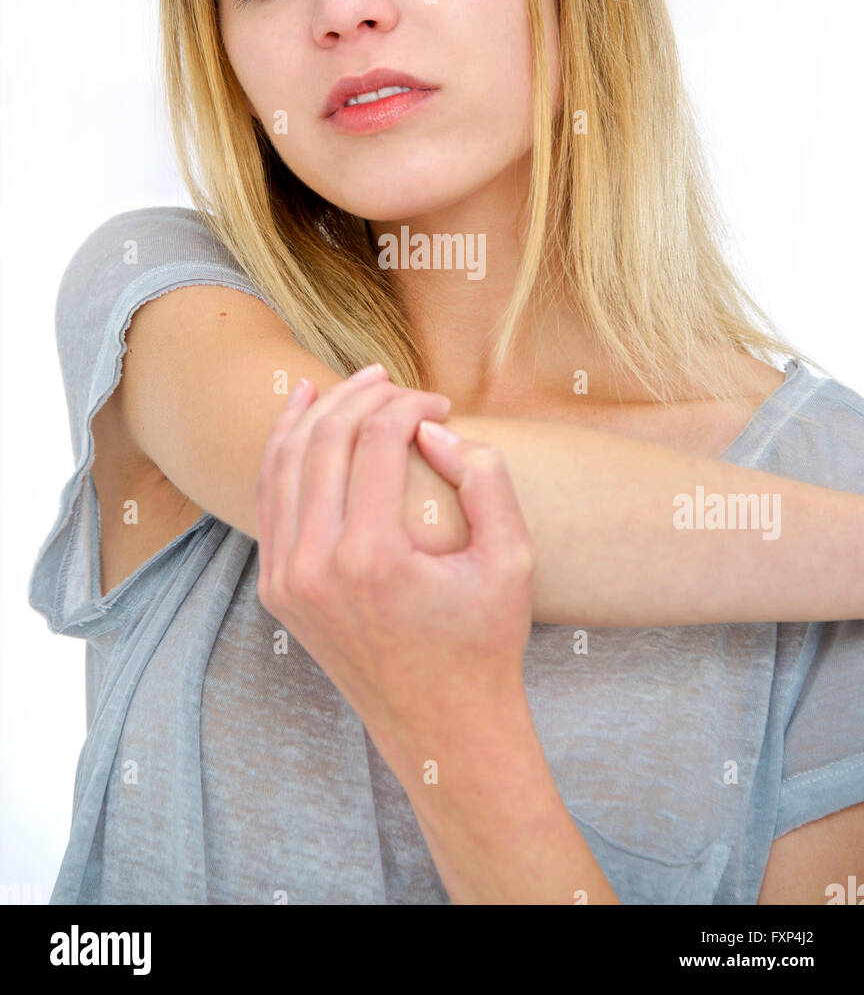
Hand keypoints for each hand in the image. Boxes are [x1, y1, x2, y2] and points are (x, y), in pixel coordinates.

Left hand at [255, 365, 535, 744]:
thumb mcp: (513, 560)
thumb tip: (432, 430)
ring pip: (283, 463)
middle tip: (395, 381)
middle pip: (324, 440)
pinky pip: (270, 500)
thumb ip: (485, 479)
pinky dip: (284, 452)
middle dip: (360, 396)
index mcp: (371, 558)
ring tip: (350, 383)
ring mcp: (285, 579)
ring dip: (315, 413)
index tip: (442, 405)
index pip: (376, 441)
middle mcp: (313, 567)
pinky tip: (303, 418)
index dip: (409, 405)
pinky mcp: (276, 589)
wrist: (442, 728)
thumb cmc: (485, 642)